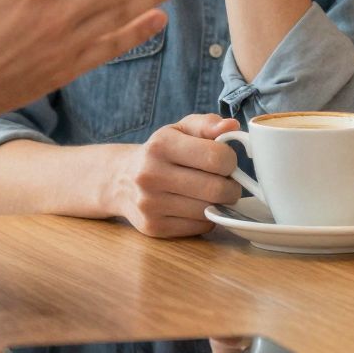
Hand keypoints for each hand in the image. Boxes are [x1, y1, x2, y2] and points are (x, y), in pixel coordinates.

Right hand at [106, 114, 241, 236]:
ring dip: (219, 203)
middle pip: (216, 189)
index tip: (227, 161)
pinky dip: (206, 218)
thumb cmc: (161, 152)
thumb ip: (208, 124)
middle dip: (231, 186)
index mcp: (160, 145)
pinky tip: (195, 206)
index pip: (216, 157)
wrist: (121, 179)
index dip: (231, 160)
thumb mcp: (181, 130)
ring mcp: (150, 204)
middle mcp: (150, 175)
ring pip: (209, 210)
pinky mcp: (154, 227)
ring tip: (210, 192)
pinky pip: (200, 227)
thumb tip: (232, 126)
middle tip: (227, 181)